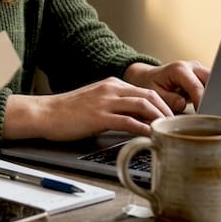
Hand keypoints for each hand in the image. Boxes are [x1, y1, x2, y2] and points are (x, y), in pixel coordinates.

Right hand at [3, 78, 173, 140]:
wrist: (44, 113)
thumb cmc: (68, 112)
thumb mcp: (96, 103)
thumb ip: (115, 106)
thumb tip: (136, 120)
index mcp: (113, 85)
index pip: (146, 91)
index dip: (163, 104)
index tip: (171, 118)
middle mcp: (112, 89)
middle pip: (150, 95)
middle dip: (166, 110)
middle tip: (175, 126)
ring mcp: (105, 102)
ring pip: (142, 105)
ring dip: (159, 118)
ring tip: (167, 131)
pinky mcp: (99, 116)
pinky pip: (128, 121)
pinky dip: (143, 128)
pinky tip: (150, 136)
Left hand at [123, 60, 209, 112]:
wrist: (146, 77)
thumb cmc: (149, 85)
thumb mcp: (154, 93)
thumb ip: (169, 99)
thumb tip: (183, 104)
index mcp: (179, 69)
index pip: (197, 87)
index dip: (202, 102)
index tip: (204, 115)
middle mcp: (191, 66)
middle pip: (212, 80)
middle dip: (214, 97)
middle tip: (211, 113)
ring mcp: (198, 70)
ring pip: (215, 81)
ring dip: (215, 95)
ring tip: (212, 111)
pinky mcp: (202, 76)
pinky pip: (212, 85)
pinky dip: (213, 95)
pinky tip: (210, 107)